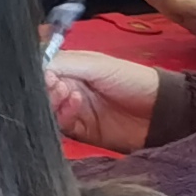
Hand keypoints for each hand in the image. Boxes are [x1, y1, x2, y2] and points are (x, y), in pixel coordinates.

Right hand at [43, 49, 163, 150]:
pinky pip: (61, 126)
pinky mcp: (80, 131)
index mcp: (71, 68)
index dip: (39, 71)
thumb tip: (35, 68)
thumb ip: (66, 64)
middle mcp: (69, 88)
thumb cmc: (131, 79)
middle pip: (42, 90)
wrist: (160, 111)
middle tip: (56, 85)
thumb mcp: (98, 64)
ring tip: (67, 93)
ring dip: (53, 101)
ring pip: (48, 109)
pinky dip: (64, 116)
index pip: (43, 69)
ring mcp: (73, 110)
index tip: (44, 73)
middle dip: (44, 87)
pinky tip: (76, 105)